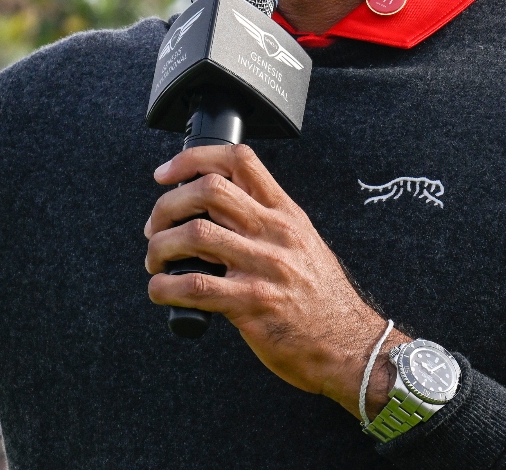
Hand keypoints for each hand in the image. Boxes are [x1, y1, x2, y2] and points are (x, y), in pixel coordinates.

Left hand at [144, 144, 407, 418]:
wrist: (350, 346)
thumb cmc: (325, 300)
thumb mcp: (304, 243)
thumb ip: (267, 221)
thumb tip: (217, 210)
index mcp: (286, 214)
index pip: (238, 161)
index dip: (192, 159)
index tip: (166, 175)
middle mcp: (275, 233)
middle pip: (208, 190)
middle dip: (167, 205)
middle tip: (155, 227)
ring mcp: (263, 267)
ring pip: (194, 234)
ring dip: (160, 247)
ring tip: (156, 261)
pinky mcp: (250, 304)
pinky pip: (194, 286)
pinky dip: (164, 286)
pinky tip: (161, 289)